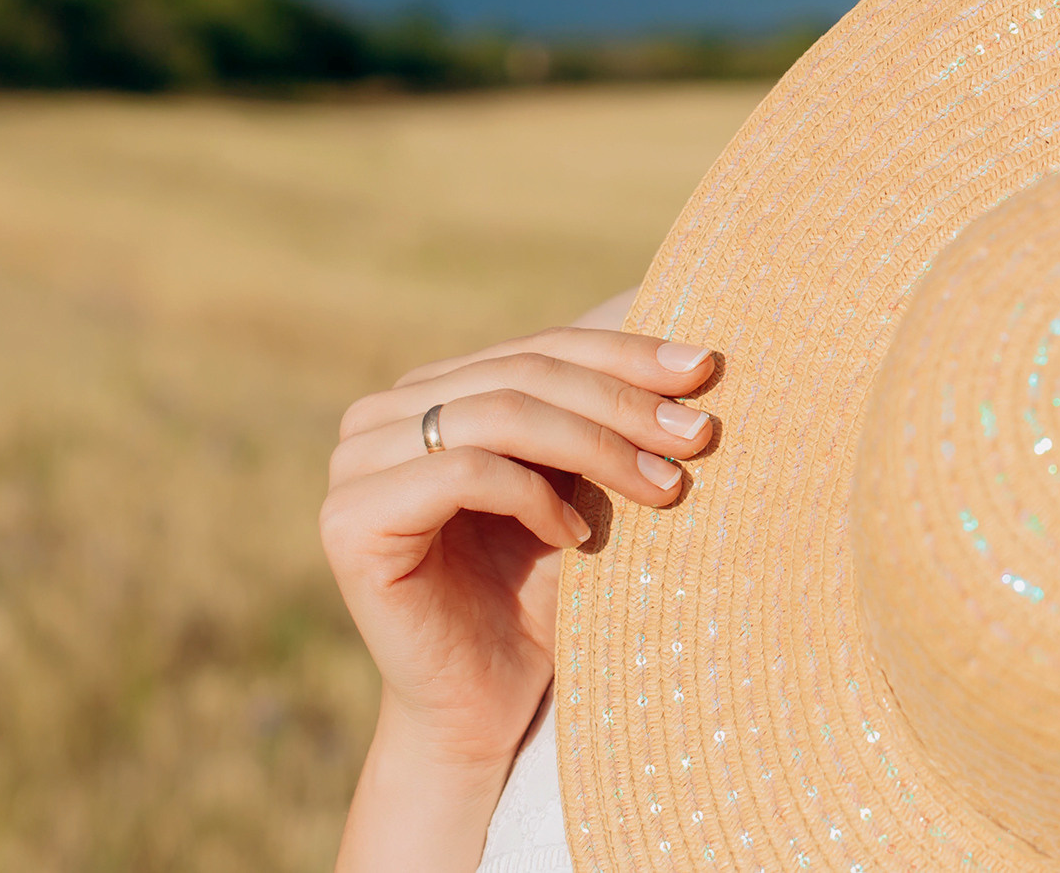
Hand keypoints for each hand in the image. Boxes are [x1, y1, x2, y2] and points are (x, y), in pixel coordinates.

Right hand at [321, 325, 716, 869]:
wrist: (485, 711)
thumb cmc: (541, 598)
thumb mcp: (582, 488)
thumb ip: (603, 418)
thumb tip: (691, 354)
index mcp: (433, 391)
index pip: (542, 348)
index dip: (627, 354)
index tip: (707, 369)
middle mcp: (382, 415)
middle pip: (526, 373)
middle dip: (624, 401)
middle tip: (700, 435)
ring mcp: (355, 464)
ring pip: (501, 413)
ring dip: (598, 447)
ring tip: (664, 488)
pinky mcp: (352, 520)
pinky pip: (463, 471)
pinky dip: (534, 496)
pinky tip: (577, 537)